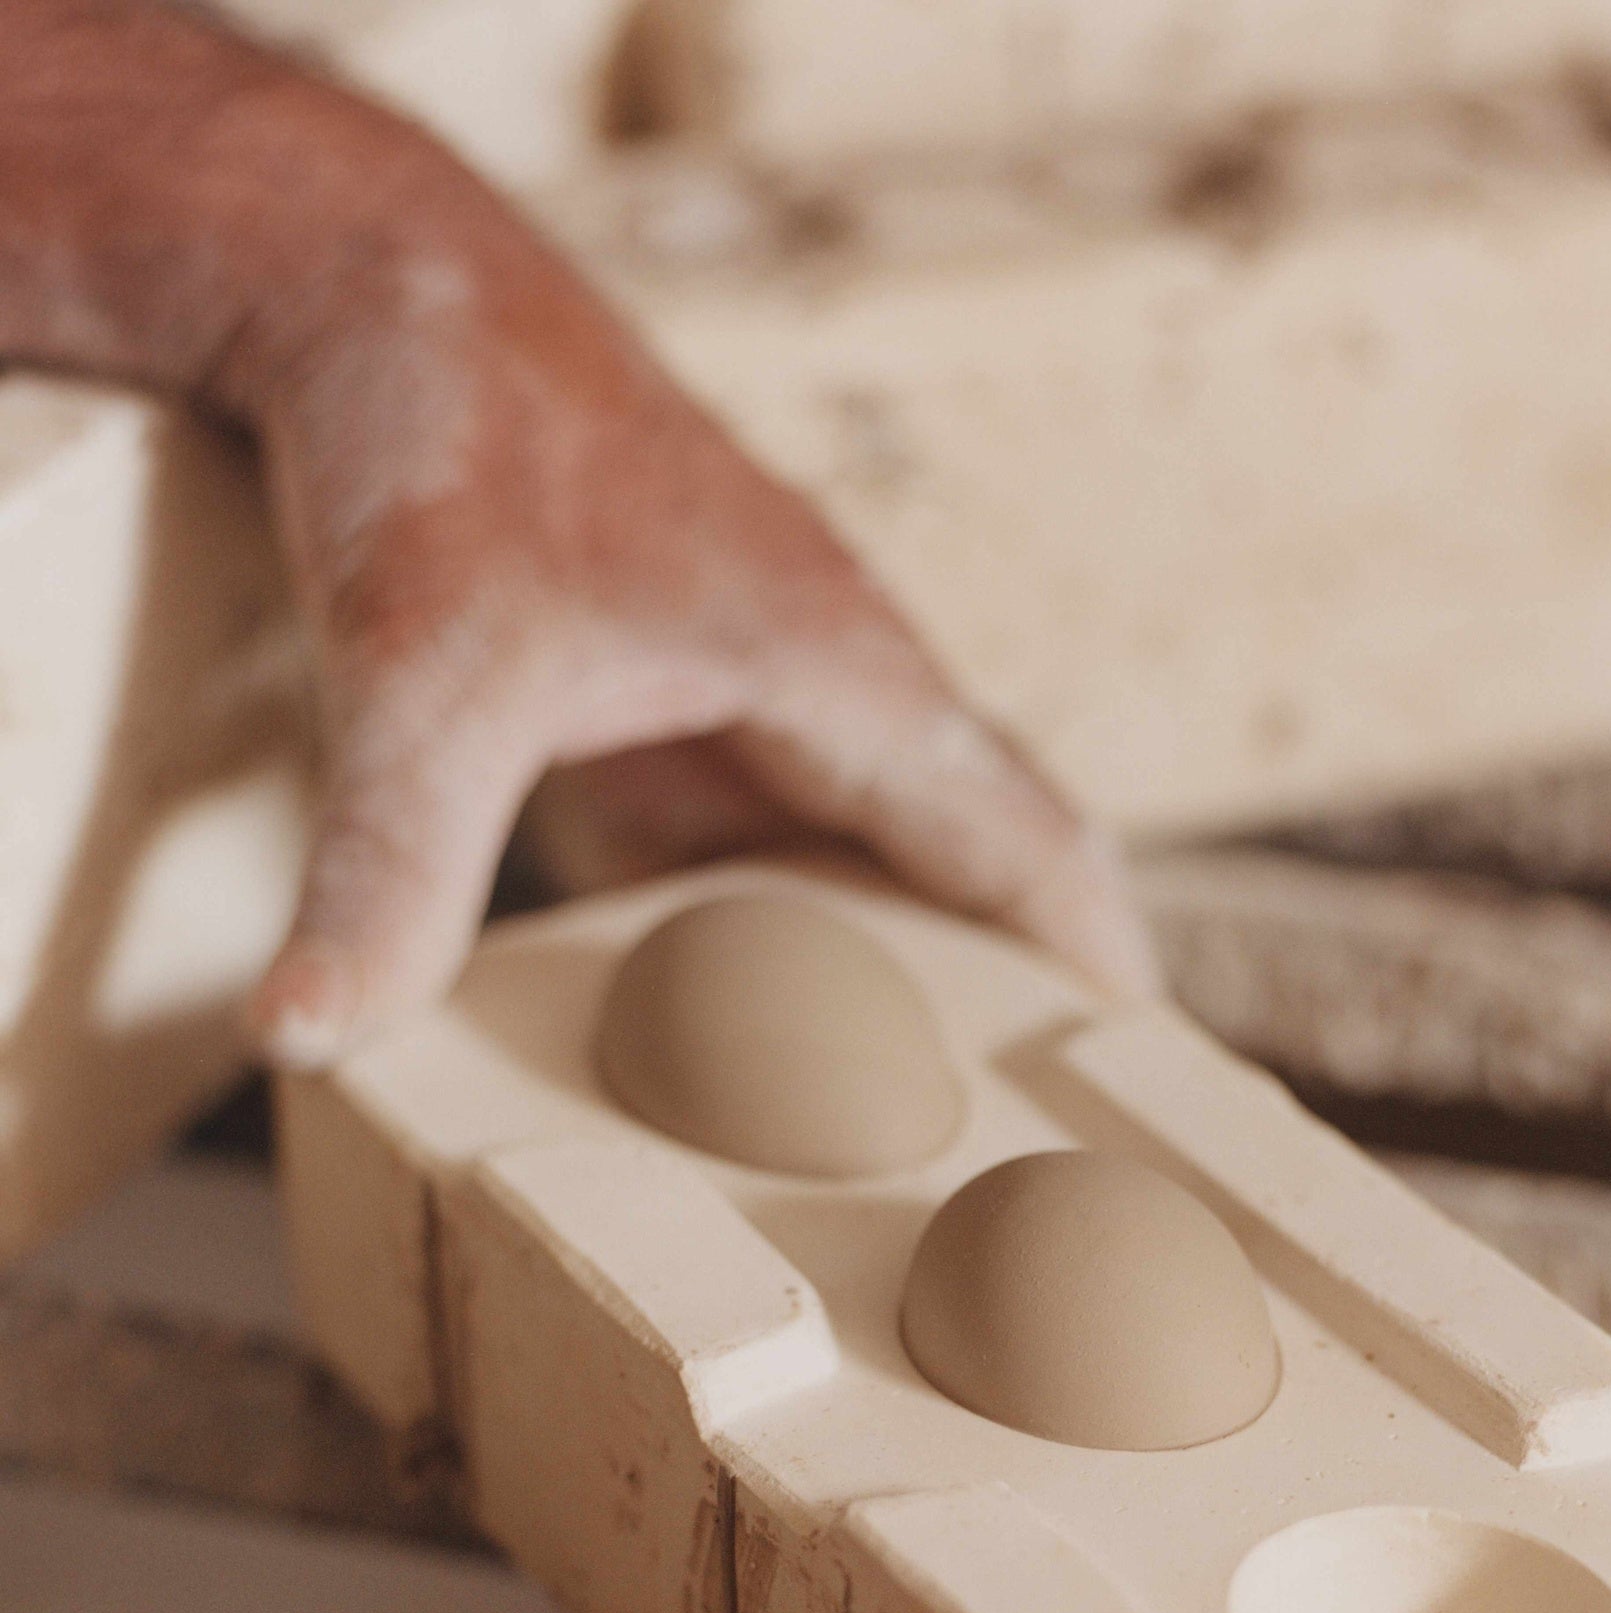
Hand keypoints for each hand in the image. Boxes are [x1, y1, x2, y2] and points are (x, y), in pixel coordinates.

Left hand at [0, 3, 1157, 1060]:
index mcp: (844, 672)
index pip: (1026, 836)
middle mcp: (836, 687)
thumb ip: (386, 871)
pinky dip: (802, 951)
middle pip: (983, 863)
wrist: (385, 297)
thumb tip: (308, 1036)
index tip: (1145, 1085)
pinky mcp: (693, 717)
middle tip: (1055, 1161)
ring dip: (920, 982)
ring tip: (942, 1147)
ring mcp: (768, 702)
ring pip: (886, 861)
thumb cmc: (444, 447)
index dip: (1094, 964)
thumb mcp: (419, 679)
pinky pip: (784, 850)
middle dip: (1029, 1002)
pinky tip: (772, 1058)